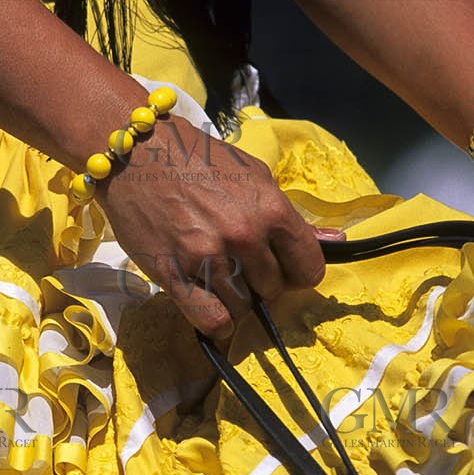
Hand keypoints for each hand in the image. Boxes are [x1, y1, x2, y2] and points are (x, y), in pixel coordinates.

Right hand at [95, 113, 327, 337]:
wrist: (137, 153)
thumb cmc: (198, 160)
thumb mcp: (254, 176)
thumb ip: (290, 216)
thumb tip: (336, 241)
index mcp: (271, 209)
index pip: (308, 269)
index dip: (298, 273)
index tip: (282, 268)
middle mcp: (244, 236)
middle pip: (273, 291)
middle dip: (261, 282)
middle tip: (240, 264)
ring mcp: (208, 258)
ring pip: (242, 308)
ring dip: (234, 298)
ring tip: (218, 274)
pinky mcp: (175, 275)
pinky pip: (211, 320)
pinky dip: (215, 321)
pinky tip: (209, 303)